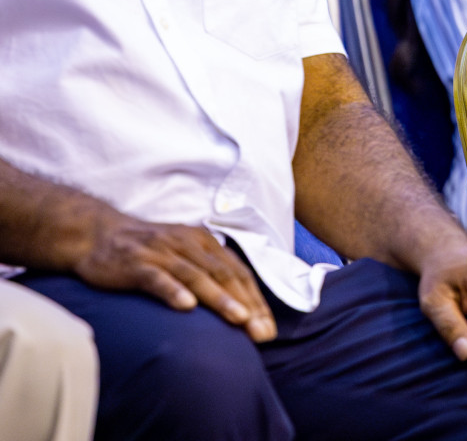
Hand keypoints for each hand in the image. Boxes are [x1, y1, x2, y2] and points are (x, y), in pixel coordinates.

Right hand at [71, 210, 274, 341]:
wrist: (98, 233)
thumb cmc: (148, 251)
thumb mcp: (184, 255)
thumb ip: (208, 273)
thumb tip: (239, 307)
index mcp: (205, 243)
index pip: (239, 273)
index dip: (256, 301)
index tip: (269, 329)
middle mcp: (188, 245)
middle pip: (224, 275)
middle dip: (247, 305)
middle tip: (262, 333)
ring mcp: (162, 253)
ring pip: (196, 276)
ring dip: (220, 299)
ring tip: (239, 320)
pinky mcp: (136, 263)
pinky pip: (157, 278)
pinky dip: (173, 291)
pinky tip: (186, 307)